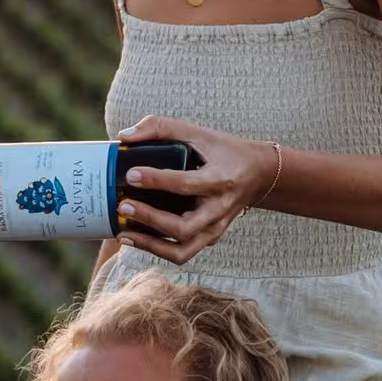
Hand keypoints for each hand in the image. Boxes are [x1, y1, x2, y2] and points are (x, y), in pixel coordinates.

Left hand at [114, 115, 278, 264]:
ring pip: (182, 250)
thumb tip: (124, 136)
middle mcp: (218, 209)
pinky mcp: (210, 238)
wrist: (258, 174)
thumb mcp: (198, 132)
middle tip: (123, 206)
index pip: (185, 184)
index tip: (131, 175)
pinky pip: (182, 252)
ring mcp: (215, 228)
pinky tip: (134, 237)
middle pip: (182, 227)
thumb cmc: (223, 151)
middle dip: (150, 219)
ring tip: (123, 233)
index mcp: (219, 179)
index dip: (156, 180)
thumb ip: (161, 128)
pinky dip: (156, 249)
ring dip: (149, 245)